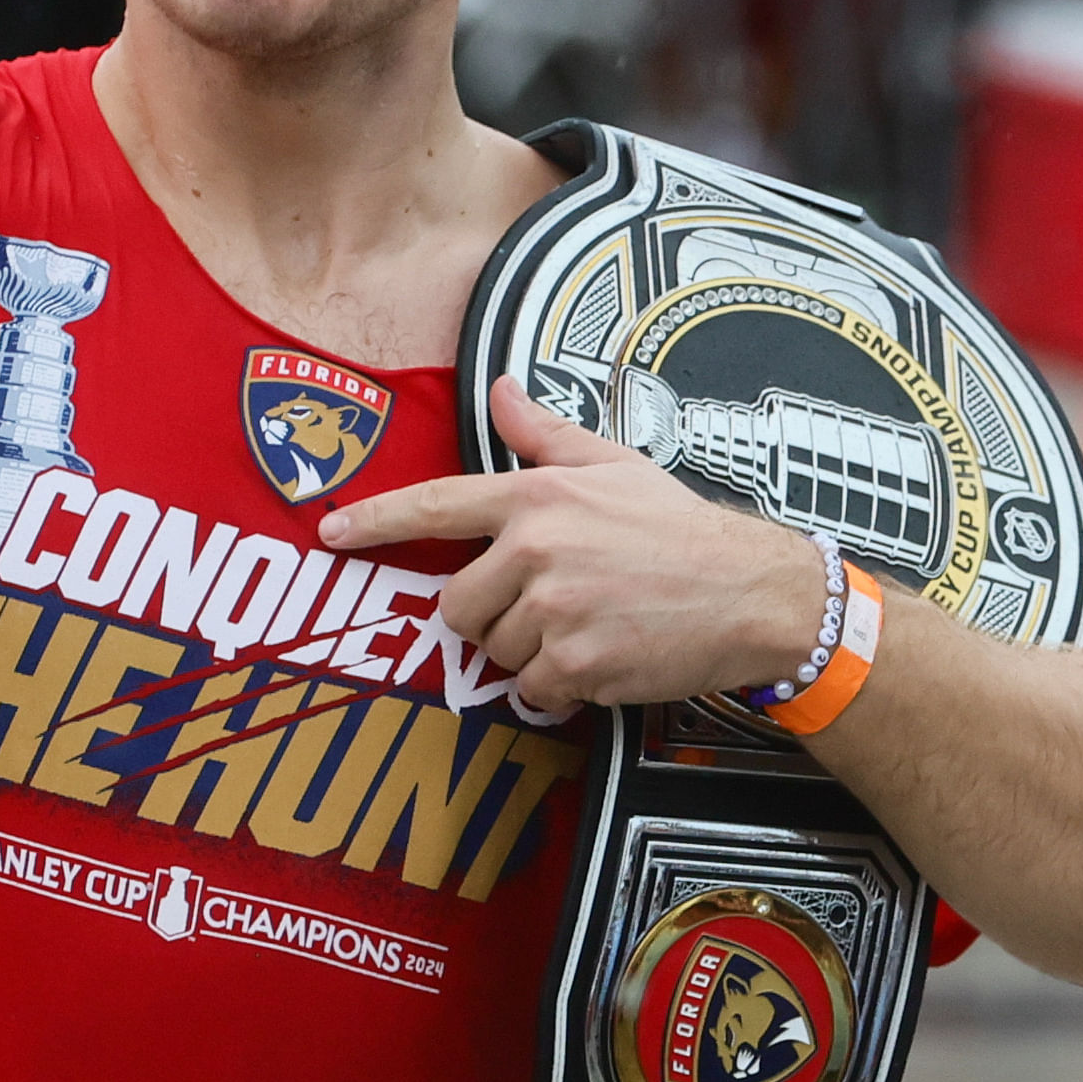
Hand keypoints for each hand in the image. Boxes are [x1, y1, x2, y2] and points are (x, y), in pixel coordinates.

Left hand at [320, 376, 826, 715]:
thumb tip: (499, 392)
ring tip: (587, 624)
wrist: (751, 592)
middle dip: (491, 613)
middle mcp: (536, 549)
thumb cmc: (681, 528)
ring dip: (529, 651)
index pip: (435, 506)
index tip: (331, 532)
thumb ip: (545, 434)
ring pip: (494, 650)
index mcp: (537, 496)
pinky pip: (530, 689)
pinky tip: (600, 656)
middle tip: (549, 602)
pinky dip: (557, 686)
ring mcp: (554, 609)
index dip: (374, 521)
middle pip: (457, 602)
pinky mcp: (576, 662)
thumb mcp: (614, 464)